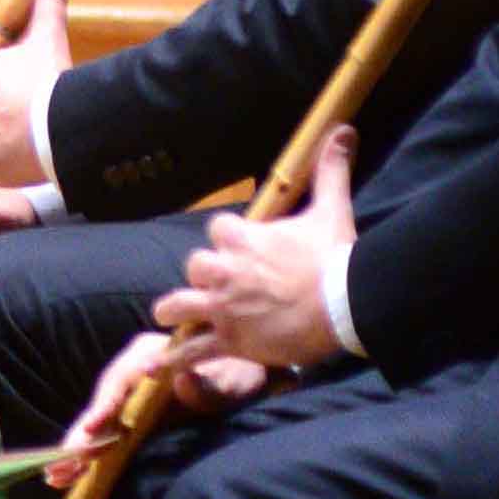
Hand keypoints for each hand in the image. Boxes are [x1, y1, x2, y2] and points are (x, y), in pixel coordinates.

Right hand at [55, 324, 268, 467]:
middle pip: (102, 404)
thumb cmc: (239, 373)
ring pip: (100, 422)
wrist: (247, 377)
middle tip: (62, 463)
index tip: (93, 427)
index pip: (120, 379)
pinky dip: (90, 452)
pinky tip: (69, 475)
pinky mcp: (133, 414)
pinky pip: (108, 433)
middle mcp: (132, 371)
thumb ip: (207, 387)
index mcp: (149, 352)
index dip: (104, 404)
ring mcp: (130, 394)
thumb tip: (179, 383)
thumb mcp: (232, 381)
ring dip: (79, 449)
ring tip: (56, 476)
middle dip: (82, 436)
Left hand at [156, 164, 359, 374]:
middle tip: (218, 286)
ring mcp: (223, 307)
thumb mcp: (331, 209)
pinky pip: (191, 351)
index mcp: (242, 238)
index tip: (240, 249)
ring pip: (179, 305)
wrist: (344, 305)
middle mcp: (224, 271)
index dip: (226, 240)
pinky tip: (154, 369)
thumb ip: (330, 170)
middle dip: (204, 275)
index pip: (217, 230)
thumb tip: (343, 130)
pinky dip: (172, 360)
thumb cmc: (335, 258)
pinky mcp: (229, 340)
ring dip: (176, 310)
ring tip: (172, 315)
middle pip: (195, 266)